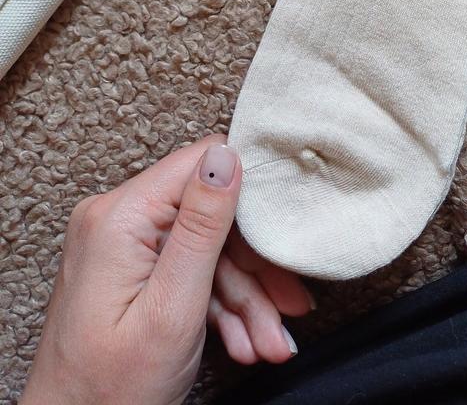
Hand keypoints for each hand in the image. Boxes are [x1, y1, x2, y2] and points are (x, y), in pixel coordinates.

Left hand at [21, 136, 312, 404]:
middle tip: (289, 306)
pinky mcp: (128, 268)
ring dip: (245, 298)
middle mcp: (116, 219)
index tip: (283, 236)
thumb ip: (201, 227)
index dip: (249, 195)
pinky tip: (243, 340)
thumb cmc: (108, 392)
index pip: (201, 164)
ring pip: (206, 250)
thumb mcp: (172, 309)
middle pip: (209, 215)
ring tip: (270, 342)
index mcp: (120, 217)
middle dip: (254, 268)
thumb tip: (226, 154)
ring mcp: (121, 244)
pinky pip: (187, 270)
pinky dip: (219, 305)